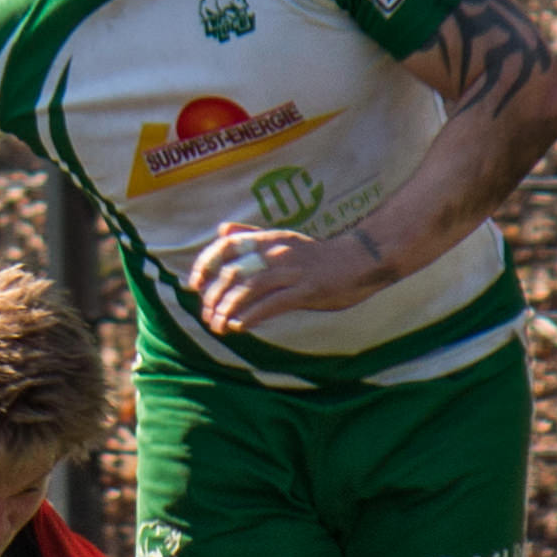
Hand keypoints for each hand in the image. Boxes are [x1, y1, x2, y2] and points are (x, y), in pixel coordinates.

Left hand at [191, 221, 395, 330]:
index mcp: (270, 240)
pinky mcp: (309, 289)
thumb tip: (221, 230)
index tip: (194, 284)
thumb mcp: (283, 240)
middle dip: (214, 297)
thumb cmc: (319, 255)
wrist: (363, 259)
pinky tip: (240, 326)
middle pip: (233, 272)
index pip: (227, 246)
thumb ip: (252, 236)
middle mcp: (278, 252)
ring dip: (228, 310)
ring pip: (249, 289)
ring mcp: (294, 271)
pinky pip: (273, 304)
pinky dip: (252, 316)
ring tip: (218, 327)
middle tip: (207, 315)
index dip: (205, 264)